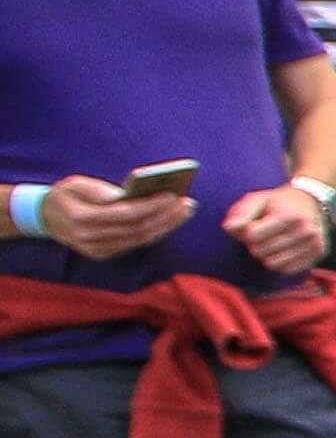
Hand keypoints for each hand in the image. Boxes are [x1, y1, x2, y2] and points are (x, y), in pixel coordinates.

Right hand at [31, 173, 192, 259]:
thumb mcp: (77, 183)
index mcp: (81, 218)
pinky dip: (155, 232)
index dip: (151, 205)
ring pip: (140, 240)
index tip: (172, 195)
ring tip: (184, 211)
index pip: (124, 214)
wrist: (45, 217)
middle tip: (188, 204)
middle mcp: (89, 238)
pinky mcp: (103, 254)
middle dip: (166, 217)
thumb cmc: (65, 195)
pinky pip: (135, 244)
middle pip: (137, 230)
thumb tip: (133, 194)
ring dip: (166, 226)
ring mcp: (97, 250)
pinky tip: (170, 221)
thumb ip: (102, 189)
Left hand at [215, 184, 328, 274]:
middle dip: (256, 244)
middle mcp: (305, 231)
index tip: (255, 224)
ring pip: (272, 263)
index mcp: (288, 215)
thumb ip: (241, 213)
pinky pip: (286, 270)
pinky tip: (285, 250)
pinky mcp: (319, 254)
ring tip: (274, 242)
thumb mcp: (257, 200)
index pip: (252, 235)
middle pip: (260, 251)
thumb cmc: (278, 202)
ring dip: (268, 255)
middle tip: (265, 235)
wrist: (312, 202)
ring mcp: (314, 244)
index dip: (247, 231)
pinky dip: (281, 262)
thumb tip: (229, 228)